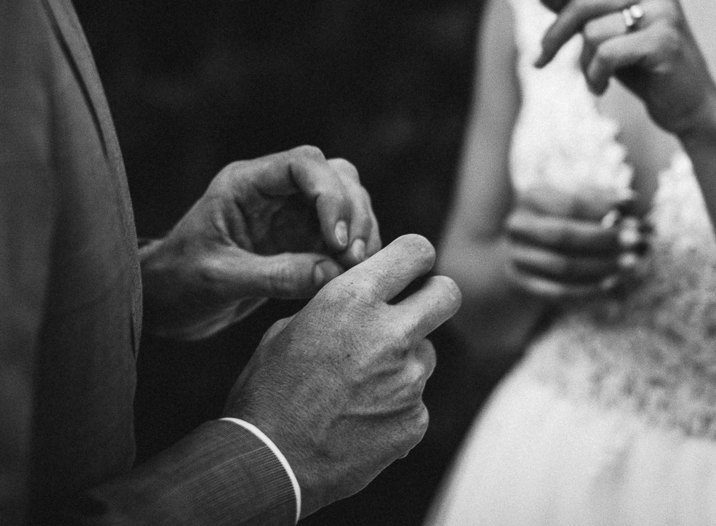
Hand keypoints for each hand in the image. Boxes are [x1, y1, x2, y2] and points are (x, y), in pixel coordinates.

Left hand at [141, 146, 381, 339]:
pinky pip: (343, 233)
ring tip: (356, 268)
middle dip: (352, 212)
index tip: (336, 239)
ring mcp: (291, 214)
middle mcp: (274, 191)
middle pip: (335, 176)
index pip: (303, 164)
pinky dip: (356, 249)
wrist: (165, 303)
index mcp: (246, 184)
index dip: (330, 193)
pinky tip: (352, 275)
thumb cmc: (179, 283)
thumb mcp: (220, 280)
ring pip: (347, 200)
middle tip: (353, 258)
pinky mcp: (302, 240)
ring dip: (360, 230)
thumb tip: (334, 272)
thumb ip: (274, 275)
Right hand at [224, 234, 461, 514]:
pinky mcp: (415, 420)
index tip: (408, 269)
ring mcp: (409, 380)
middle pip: (447, 295)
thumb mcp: (289, 328)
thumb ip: (336, 306)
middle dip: (434, 297)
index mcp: (353, 299)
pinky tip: (359, 421)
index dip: (413, 258)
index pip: (416, 250)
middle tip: (412, 312)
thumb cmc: (268, 391)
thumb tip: (362, 297)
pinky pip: (416, 401)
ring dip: (404, 362)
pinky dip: (395, 407)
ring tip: (358, 387)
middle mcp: (390, 333)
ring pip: (426, 354)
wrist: (268, 464)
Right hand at [503, 203, 648, 300]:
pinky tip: (614, 286)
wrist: (525, 248)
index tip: (633, 206)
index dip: (604, 206)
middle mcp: (518, 226)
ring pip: (564, 267)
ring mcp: (517, 256)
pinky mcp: (522, 283)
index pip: (571, 203)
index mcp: (530, 197)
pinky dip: (589, 291)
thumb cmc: (561, 217)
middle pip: (564, 235)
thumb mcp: (576, 201)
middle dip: (604, 238)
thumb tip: (631, 202)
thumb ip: (601, 200)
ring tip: (633, 263)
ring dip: (602, 266)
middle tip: (636, 240)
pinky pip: (559, 293)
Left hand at [511, 0, 715, 135]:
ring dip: (583, 63)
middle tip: (539, 61)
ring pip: (592, 32)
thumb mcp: (604, 33)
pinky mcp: (665, 41)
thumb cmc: (643, 66)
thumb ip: (576, 7)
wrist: (689, 105)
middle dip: (554, 36)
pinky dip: (595, 76)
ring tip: (596, 78)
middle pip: (581, 3)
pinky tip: (603, 88)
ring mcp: (663, 10)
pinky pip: (606, 55)